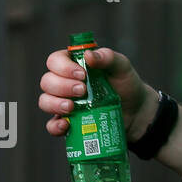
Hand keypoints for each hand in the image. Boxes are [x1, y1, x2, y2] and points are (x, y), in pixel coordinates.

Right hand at [38, 46, 155, 139]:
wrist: (136, 111)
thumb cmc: (126, 84)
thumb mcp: (122, 67)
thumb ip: (108, 57)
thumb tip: (88, 55)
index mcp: (75, 64)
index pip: (55, 60)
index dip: (62, 67)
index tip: (82, 74)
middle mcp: (65, 82)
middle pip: (47, 81)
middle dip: (61, 86)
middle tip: (82, 90)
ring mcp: (64, 103)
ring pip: (44, 101)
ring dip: (54, 104)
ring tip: (72, 107)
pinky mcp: (68, 122)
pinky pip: (52, 125)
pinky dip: (55, 126)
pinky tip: (66, 125)